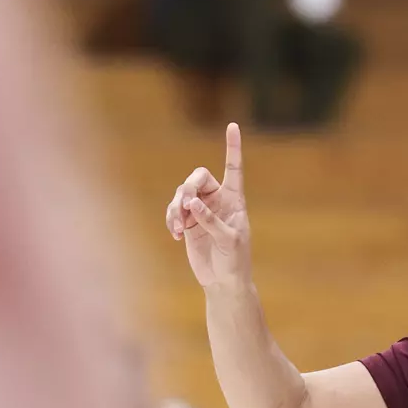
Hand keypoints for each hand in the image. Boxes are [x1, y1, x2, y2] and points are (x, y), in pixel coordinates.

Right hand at [165, 123, 250, 287]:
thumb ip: (211, 220)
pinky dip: (172, 220)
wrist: (224, 281)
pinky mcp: (188, 223)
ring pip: (182, 194)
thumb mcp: (229, 239)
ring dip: (176, 208)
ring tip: (179, 228)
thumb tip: (191, 203)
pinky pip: (174, 211)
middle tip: (185, 206)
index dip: (232, 147)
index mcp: (234, 199)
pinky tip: (176, 235)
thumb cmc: (235, 260)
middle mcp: (217, 200)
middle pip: (198, 177)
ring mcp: (201, 210)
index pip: (234, 168)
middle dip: (188, 188)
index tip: (233, 126)